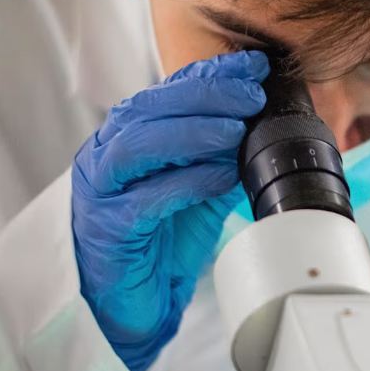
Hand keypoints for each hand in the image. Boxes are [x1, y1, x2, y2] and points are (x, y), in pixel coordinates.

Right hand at [71, 52, 268, 370]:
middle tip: (252, 95)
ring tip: (237, 130)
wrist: (134, 305)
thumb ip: (224, 153)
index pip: (167, 91)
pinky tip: (221, 175)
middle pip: (149, 108)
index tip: (255, 66)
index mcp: (127, 136)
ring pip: (138, 144)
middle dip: (205, 94)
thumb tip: (268, 121)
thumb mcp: (201, 184)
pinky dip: (187, 181)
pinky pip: (145, 198)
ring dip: (193, 131)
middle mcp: (106, 154)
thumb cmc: (162, 240)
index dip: (211, 73)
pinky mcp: (107, 229)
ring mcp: (101, 191)